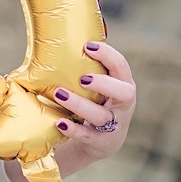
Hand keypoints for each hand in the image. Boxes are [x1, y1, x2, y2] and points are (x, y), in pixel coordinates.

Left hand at [54, 41, 135, 159]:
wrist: (99, 141)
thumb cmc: (94, 103)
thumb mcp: (95, 86)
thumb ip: (84, 67)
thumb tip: (56, 39)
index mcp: (122, 84)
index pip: (122, 67)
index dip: (108, 55)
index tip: (88, 46)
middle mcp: (123, 105)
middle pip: (124, 93)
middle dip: (104, 84)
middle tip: (82, 78)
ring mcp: (115, 125)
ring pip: (102, 116)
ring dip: (80, 104)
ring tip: (59, 94)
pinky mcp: (102, 142)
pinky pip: (90, 136)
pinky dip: (75, 130)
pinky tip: (60, 123)